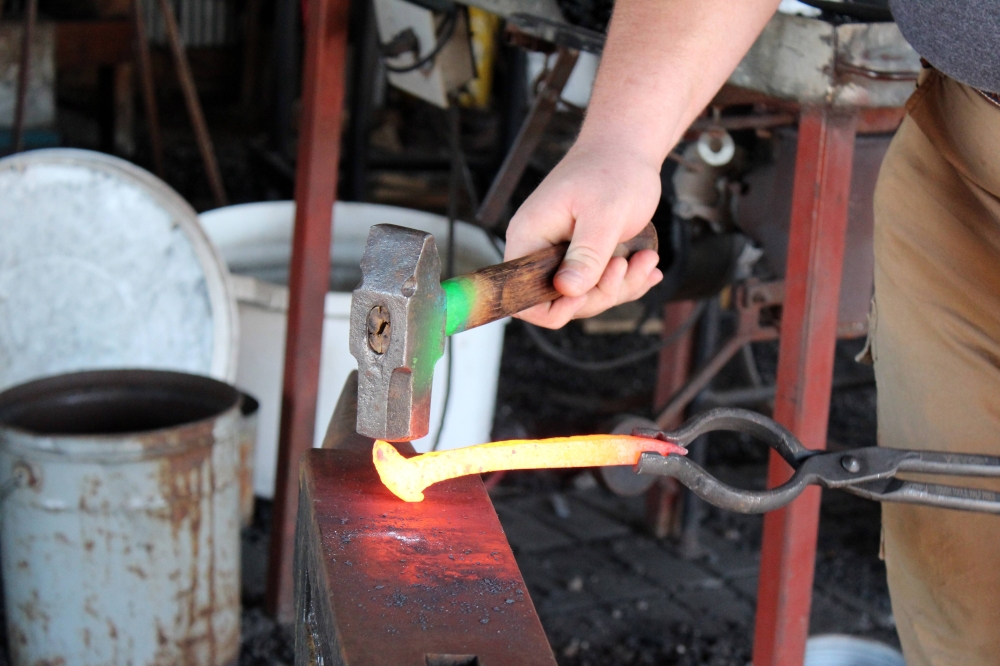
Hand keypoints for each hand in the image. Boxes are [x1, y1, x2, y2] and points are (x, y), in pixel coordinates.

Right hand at [504, 139, 663, 328]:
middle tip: (627, 265)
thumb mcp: (605, 214)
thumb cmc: (613, 170)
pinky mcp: (583, 256)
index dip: (548, 307)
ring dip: (621, 285)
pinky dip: (628, 280)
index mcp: (529, 238)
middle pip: (560, 301)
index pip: (520, 294)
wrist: (627, 147)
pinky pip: (601, 284)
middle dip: (600, 293)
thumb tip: (567, 290)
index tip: (584, 295)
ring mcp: (562, 254)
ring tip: (646, 258)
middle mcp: (540, 250)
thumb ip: (586, 254)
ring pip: (586, 296)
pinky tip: (647, 264)